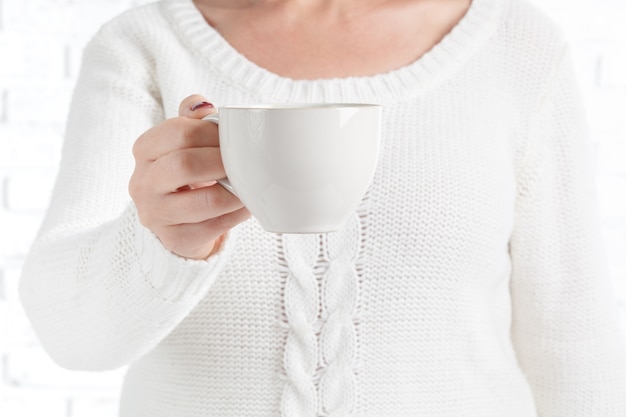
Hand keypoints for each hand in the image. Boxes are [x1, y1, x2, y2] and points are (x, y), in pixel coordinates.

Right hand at [129, 95, 249, 259]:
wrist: (177, 221)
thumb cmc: (186, 174)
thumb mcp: (182, 143)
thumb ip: (191, 119)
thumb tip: (204, 105)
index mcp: (144, 150)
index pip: (177, 132)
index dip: (211, 132)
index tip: (231, 136)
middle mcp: (142, 183)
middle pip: (185, 165)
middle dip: (222, 161)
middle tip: (243, 161)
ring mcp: (156, 214)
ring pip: (205, 201)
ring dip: (235, 191)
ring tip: (250, 184)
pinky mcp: (175, 239)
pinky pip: (215, 226)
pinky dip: (237, 214)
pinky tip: (247, 204)